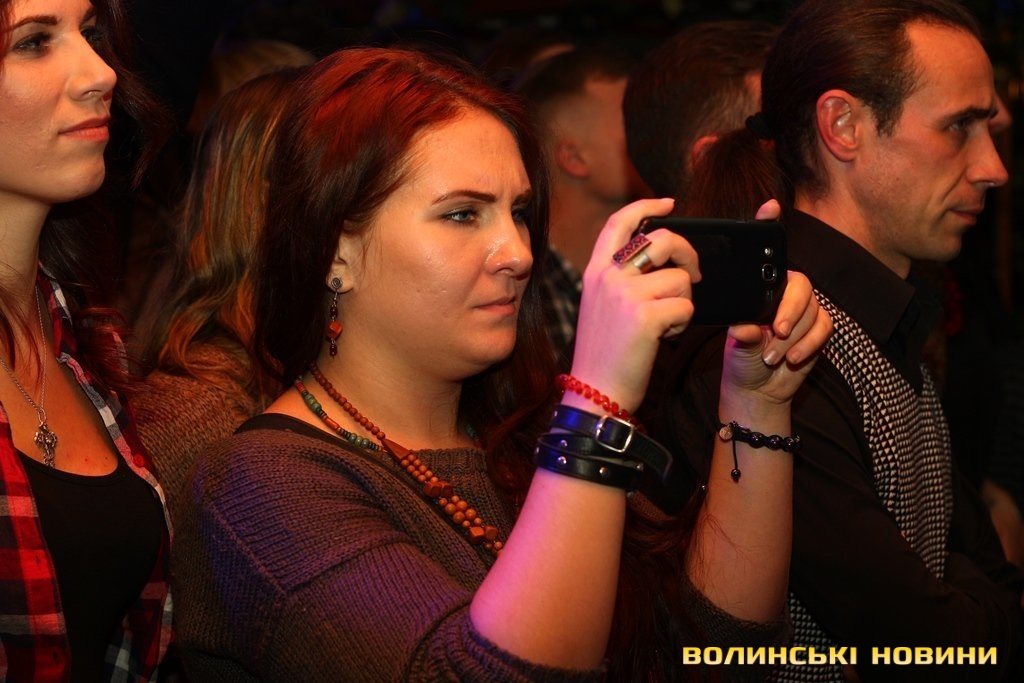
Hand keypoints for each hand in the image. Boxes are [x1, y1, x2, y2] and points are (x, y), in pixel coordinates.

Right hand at [569, 198, 698, 412]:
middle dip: (689, 255)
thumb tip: (660, 258)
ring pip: (680, 279)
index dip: (647, 205)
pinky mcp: (646, 317)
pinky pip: (686, 306)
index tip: (669, 203)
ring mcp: (626, 295)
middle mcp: (608, 276)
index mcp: (596, 271)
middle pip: (663, 240)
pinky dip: (683, 323)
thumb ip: (621, 279)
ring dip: (683, 302)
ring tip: (665, 323)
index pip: (620, 222)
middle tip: (695, 274)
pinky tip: (665, 336)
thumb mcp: (601, 306)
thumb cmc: (604, 354)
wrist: (594, 393)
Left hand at [723, 270, 832, 405]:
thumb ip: (744, 333)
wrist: (758, 388)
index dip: (783, 301)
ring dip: (795, 339)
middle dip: (792, 317)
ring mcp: (804, 314)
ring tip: (773, 357)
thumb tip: (744, 327)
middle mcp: (787, 299)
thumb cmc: (745, 360)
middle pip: (803, 292)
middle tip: (779, 335)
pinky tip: (793, 358)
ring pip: (813, 314)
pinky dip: (809, 344)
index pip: (781, 280)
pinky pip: (824, 329)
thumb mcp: (739, 346)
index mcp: (765, 294)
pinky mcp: (818, 331)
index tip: (775, 325)